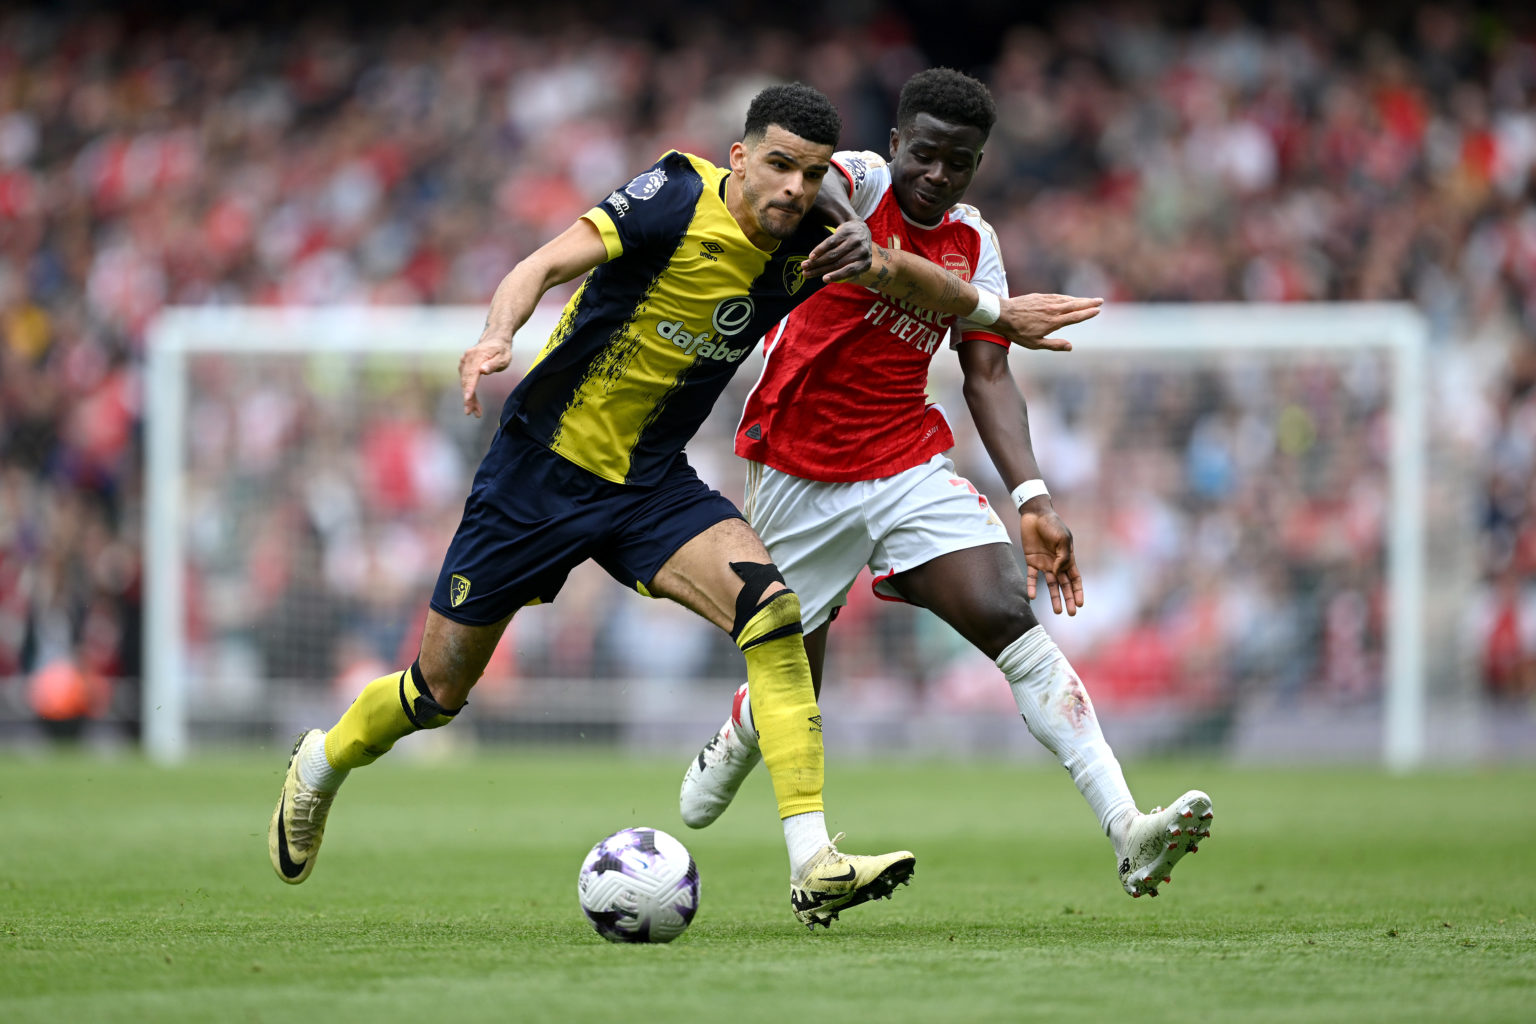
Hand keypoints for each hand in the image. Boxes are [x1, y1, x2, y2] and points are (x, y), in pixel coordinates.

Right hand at [459, 333, 512, 416]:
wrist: (495, 339)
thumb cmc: (502, 350)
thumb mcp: (504, 357)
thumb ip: (494, 364)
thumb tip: (482, 370)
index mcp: (477, 356)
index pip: (471, 374)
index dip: (469, 387)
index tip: (467, 398)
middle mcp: (467, 359)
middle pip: (466, 381)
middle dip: (468, 398)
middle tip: (470, 413)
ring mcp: (464, 362)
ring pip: (464, 383)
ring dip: (469, 398)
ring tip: (476, 412)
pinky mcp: (464, 367)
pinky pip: (465, 382)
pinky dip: (469, 392)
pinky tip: (474, 403)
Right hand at [802, 220, 871, 283]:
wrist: (859, 227)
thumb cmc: (855, 251)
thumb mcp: (857, 263)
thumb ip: (846, 272)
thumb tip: (827, 280)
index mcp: (865, 263)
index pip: (850, 271)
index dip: (836, 275)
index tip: (824, 279)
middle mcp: (861, 251)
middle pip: (837, 263)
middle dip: (820, 270)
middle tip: (806, 274)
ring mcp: (853, 241)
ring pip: (832, 254)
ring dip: (816, 262)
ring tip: (804, 266)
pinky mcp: (844, 232)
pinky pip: (829, 243)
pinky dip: (819, 250)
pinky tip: (811, 256)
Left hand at [994, 293, 1102, 350]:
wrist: (1002, 314)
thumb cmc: (1017, 332)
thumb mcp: (1035, 344)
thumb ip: (1054, 345)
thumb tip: (1070, 347)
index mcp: (1053, 322)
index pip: (1075, 317)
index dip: (1087, 313)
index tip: (1098, 310)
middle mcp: (1052, 309)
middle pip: (1074, 305)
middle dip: (1088, 303)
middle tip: (1100, 301)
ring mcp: (1046, 301)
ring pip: (1066, 299)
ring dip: (1079, 299)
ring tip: (1089, 300)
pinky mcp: (1039, 296)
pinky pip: (1057, 296)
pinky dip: (1066, 297)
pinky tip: (1069, 298)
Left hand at [1019, 500, 1084, 615]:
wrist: (1035, 515)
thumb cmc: (1052, 524)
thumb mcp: (1063, 538)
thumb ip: (1063, 556)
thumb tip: (1059, 572)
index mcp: (1068, 558)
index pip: (1075, 578)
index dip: (1078, 591)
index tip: (1080, 604)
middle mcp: (1057, 564)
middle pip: (1065, 585)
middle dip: (1069, 599)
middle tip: (1071, 613)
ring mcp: (1044, 563)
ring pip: (1051, 585)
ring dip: (1054, 598)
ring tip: (1057, 611)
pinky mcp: (1031, 561)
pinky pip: (1032, 577)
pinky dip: (1032, 586)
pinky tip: (1032, 596)